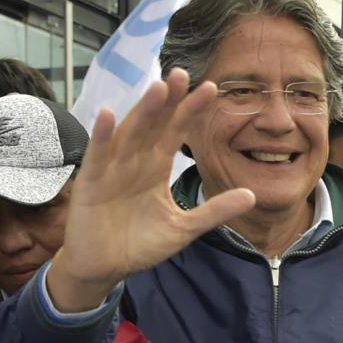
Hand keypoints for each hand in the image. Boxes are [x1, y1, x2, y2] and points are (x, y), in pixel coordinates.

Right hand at [47, 69, 255, 311]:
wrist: (104, 268)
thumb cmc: (139, 244)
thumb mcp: (184, 228)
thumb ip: (214, 211)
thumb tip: (252, 195)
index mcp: (156, 168)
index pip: (176, 132)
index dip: (191, 111)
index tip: (211, 88)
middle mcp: (135, 161)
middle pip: (154, 125)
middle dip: (168, 101)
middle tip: (182, 74)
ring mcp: (111, 169)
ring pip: (129, 134)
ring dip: (142, 112)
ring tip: (157, 88)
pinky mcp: (90, 183)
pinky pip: (96, 157)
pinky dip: (100, 136)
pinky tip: (107, 114)